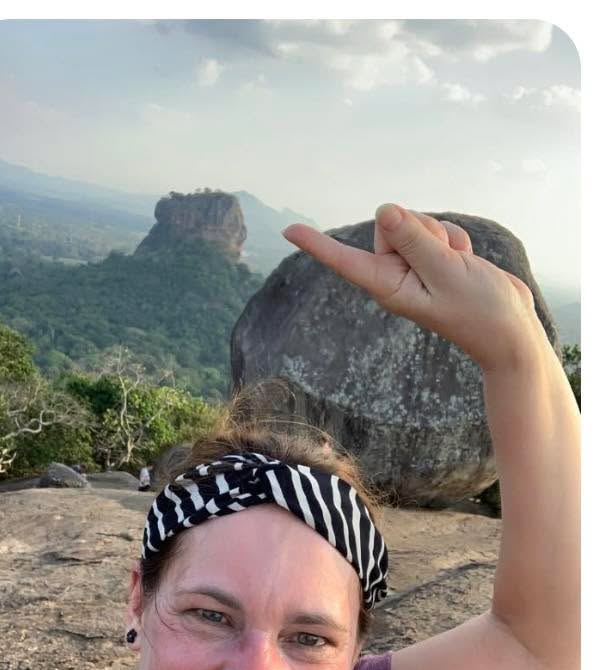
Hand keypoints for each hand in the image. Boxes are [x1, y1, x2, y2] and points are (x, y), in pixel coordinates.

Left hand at [282, 204, 547, 371]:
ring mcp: (411, 266)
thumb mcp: (445, 270)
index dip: (317, 244)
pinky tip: (465, 261)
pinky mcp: (430, 259)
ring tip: (458, 264)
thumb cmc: (478, 309)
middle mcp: (393, 275)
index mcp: (386, 284)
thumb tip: (384, 211)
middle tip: (445, 258)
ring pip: (417, 224)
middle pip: (391, 225)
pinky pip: (438, 230)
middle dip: (422, 230)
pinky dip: (455, 240)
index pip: (344, 260)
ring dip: (443, 236)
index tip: (287, 231)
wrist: (510, 330)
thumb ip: (414, 241)